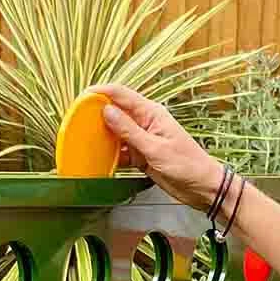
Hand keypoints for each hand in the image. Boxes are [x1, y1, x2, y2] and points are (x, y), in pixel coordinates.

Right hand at [93, 84, 224, 211]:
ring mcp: (143, 140)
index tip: (82, 97)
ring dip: (103, 137)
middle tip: (77, 122)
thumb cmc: (186, 166)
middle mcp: (145, 122)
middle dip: (98, 115)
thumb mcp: (154, 148)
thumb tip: (106, 112)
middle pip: (117, 112)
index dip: (100, 92)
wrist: (202, 187)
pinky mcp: (143, 156)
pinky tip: (100, 160)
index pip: (121, 94)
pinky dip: (112, 155)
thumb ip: (129, 131)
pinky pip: (123, 152)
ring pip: (117, 133)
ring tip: (84, 141)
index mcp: (151, 113)